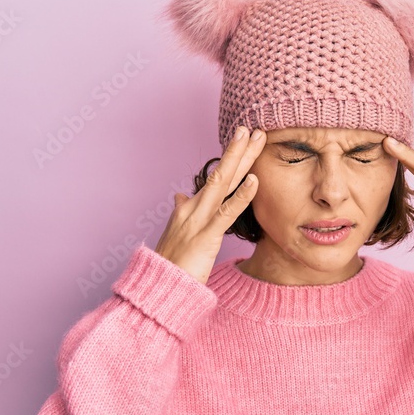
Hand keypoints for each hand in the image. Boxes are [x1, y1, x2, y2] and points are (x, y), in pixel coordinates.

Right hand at [154, 126, 265, 284]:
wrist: (158, 287)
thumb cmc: (170, 265)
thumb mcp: (175, 233)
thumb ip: (181, 211)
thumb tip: (180, 195)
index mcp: (189, 208)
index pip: (214, 178)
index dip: (230, 159)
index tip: (244, 141)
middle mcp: (192, 207)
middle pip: (220, 173)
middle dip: (237, 149)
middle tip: (252, 127)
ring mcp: (198, 220)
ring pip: (223, 183)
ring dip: (240, 158)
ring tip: (254, 137)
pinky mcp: (206, 236)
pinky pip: (227, 213)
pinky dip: (241, 195)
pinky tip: (255, 180)